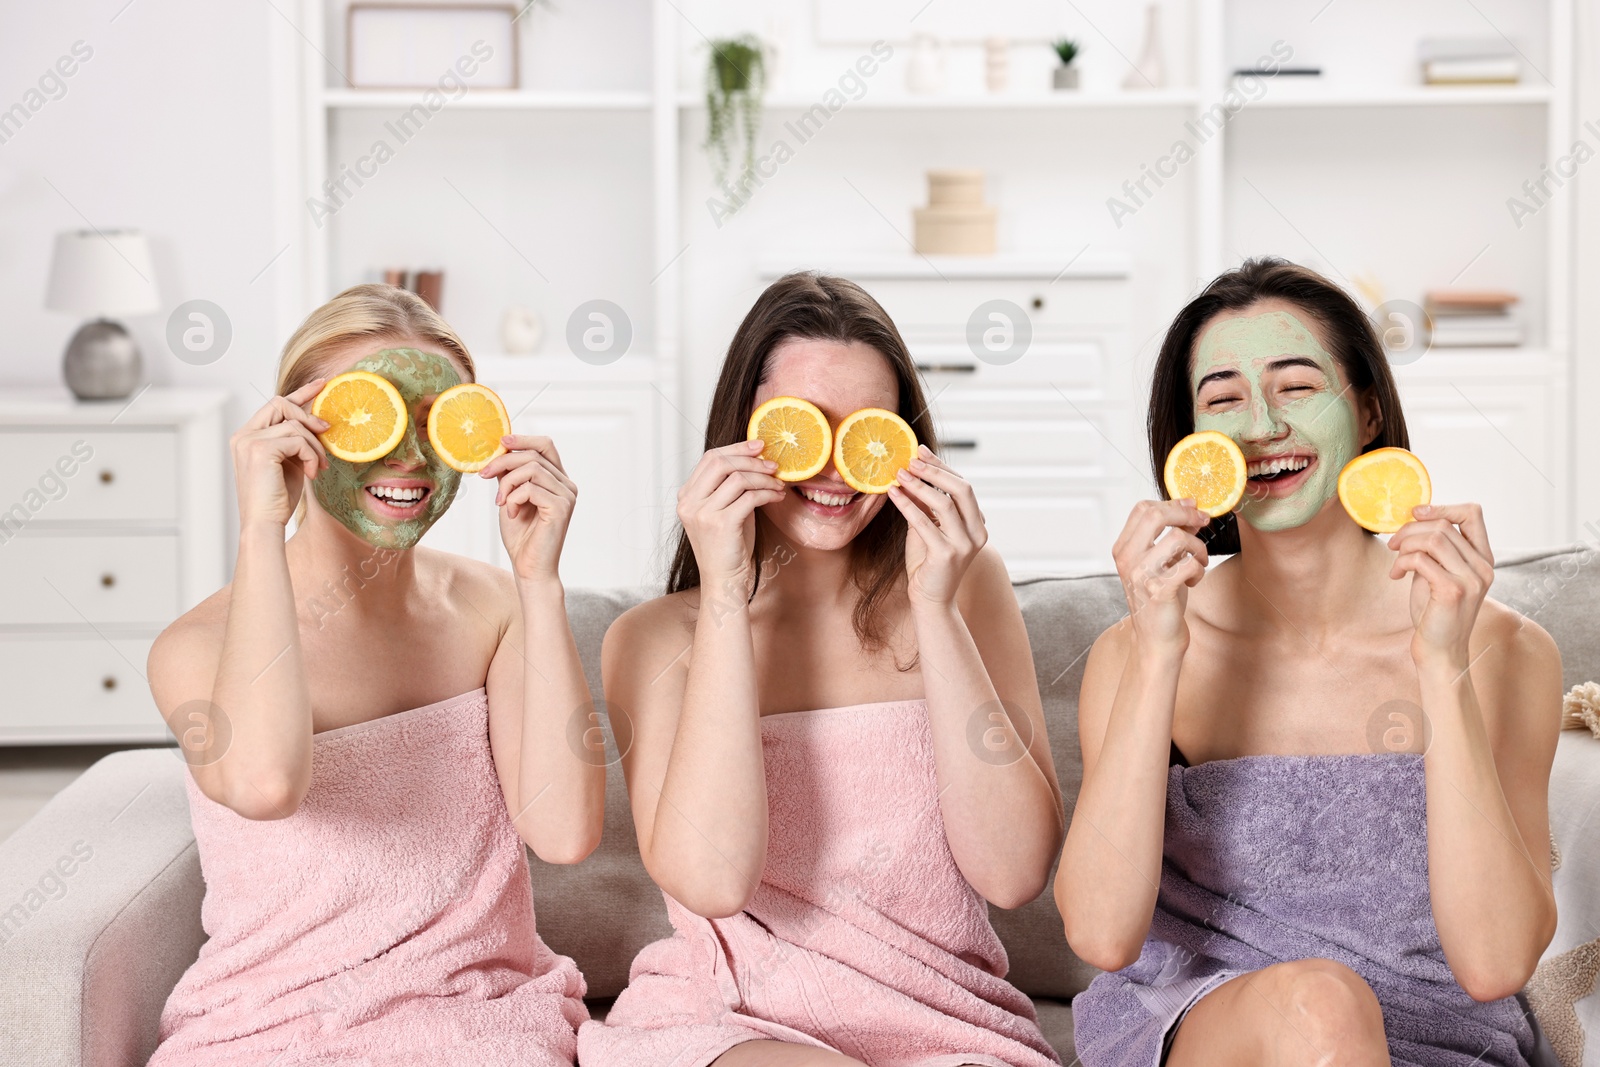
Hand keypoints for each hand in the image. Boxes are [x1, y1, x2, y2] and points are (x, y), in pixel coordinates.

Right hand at [230, 379, 329, 528]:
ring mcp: (249, 441)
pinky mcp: (260, 449)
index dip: (299, 392)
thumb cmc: (277, 499)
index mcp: (246, 436)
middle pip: (281, 404)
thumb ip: (295, 442)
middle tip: (328, 431)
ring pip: (295, 425)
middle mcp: (243, 435)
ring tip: (319, 466)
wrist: (264, 525)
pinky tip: (311, 473)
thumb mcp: (289, 463)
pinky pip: (298, 440)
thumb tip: (319, 423)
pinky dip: (311, 456)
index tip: (322, 385)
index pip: (274, 404)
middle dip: (309, 416)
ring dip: (315, 446)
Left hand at [478, 435, 577, 582]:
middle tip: (485, 474)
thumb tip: (500, 452)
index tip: (500, 442)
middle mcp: (566, 485)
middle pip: (534, 454)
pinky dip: (513, 498)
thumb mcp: (510, 498)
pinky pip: (530, 488)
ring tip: (501, 502)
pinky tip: (511, 513)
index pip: (546, 446)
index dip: (523, 439)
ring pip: (531, 469)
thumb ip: (510, 476)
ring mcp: (566, 496)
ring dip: (507, 483)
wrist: (529, 568)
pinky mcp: (560, 508)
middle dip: (504, 461)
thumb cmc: (522, 537)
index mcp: (557, 480)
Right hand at [677, 440, 785, 593]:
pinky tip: (777, 496)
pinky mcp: (721, 524)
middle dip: (751, 460)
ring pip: (738, 478)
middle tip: (773, 464)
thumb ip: (731, 486)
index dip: (736, 448)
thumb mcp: (724, 510)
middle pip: (721, 462)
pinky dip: (768, 493)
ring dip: (764, 478)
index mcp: (686, 496)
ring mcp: (702, 513)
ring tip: (778, 484)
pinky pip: (750, 497)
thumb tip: (756, 459)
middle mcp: (690, 502)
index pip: (710, 458)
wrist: (724, 580)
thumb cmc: (728, 546)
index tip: (759, 446)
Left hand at [887, 444, 986, 606]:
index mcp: (977, 524)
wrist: (931, 601)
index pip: (963, 487)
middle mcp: (977, 533)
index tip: (920, 452)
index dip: (942, 467)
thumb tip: (913, 474)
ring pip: (944, 503)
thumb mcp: (929, 529)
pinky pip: (923, 522)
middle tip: (910, 460)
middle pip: (962, 489)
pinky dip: (906, 505)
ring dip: (919, 485)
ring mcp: (964, 545)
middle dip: (935, 471)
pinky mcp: (946, 555)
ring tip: (899, 474)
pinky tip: (893, 494)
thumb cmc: (928, 564)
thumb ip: (927, 506)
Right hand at [1111, 499, 1210, 656]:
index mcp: (1123, 549)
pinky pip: (1190, 564)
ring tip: (1198, 562)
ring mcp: (1141, 575)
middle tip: (1203, 521)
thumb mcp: (1161, 564)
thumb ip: (1171, 538)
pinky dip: (1199, 570)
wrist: (1156, 640)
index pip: (1143, 509)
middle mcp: (1128, 559)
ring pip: (1178, 537)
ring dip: (1197, 548)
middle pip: (1156, 515)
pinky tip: (1194, 580)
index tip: (1192, 507)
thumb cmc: (1160, 601)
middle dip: (1186, 514)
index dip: (1172, 503)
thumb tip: (1192, 512)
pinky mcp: (1160, 591)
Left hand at [1387, 503, 1493, 670]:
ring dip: (1405, 545)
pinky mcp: (1453, 591)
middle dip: (1410, 529)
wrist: (1440, 650)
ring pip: (1433, 539)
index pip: (1472, 513)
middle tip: (1393, 543)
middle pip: (1443, 524)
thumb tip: (1415, 520)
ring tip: (1396, 561)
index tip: (1415, 514)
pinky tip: (1396, 575)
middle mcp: (1483, 566)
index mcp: (1483, 558)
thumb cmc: (1435, 612)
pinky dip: (1402, 562)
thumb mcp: (1438, 573)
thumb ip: (1435, 549)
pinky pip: (1421, 560)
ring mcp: (1471, 579)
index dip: (1441, 507)